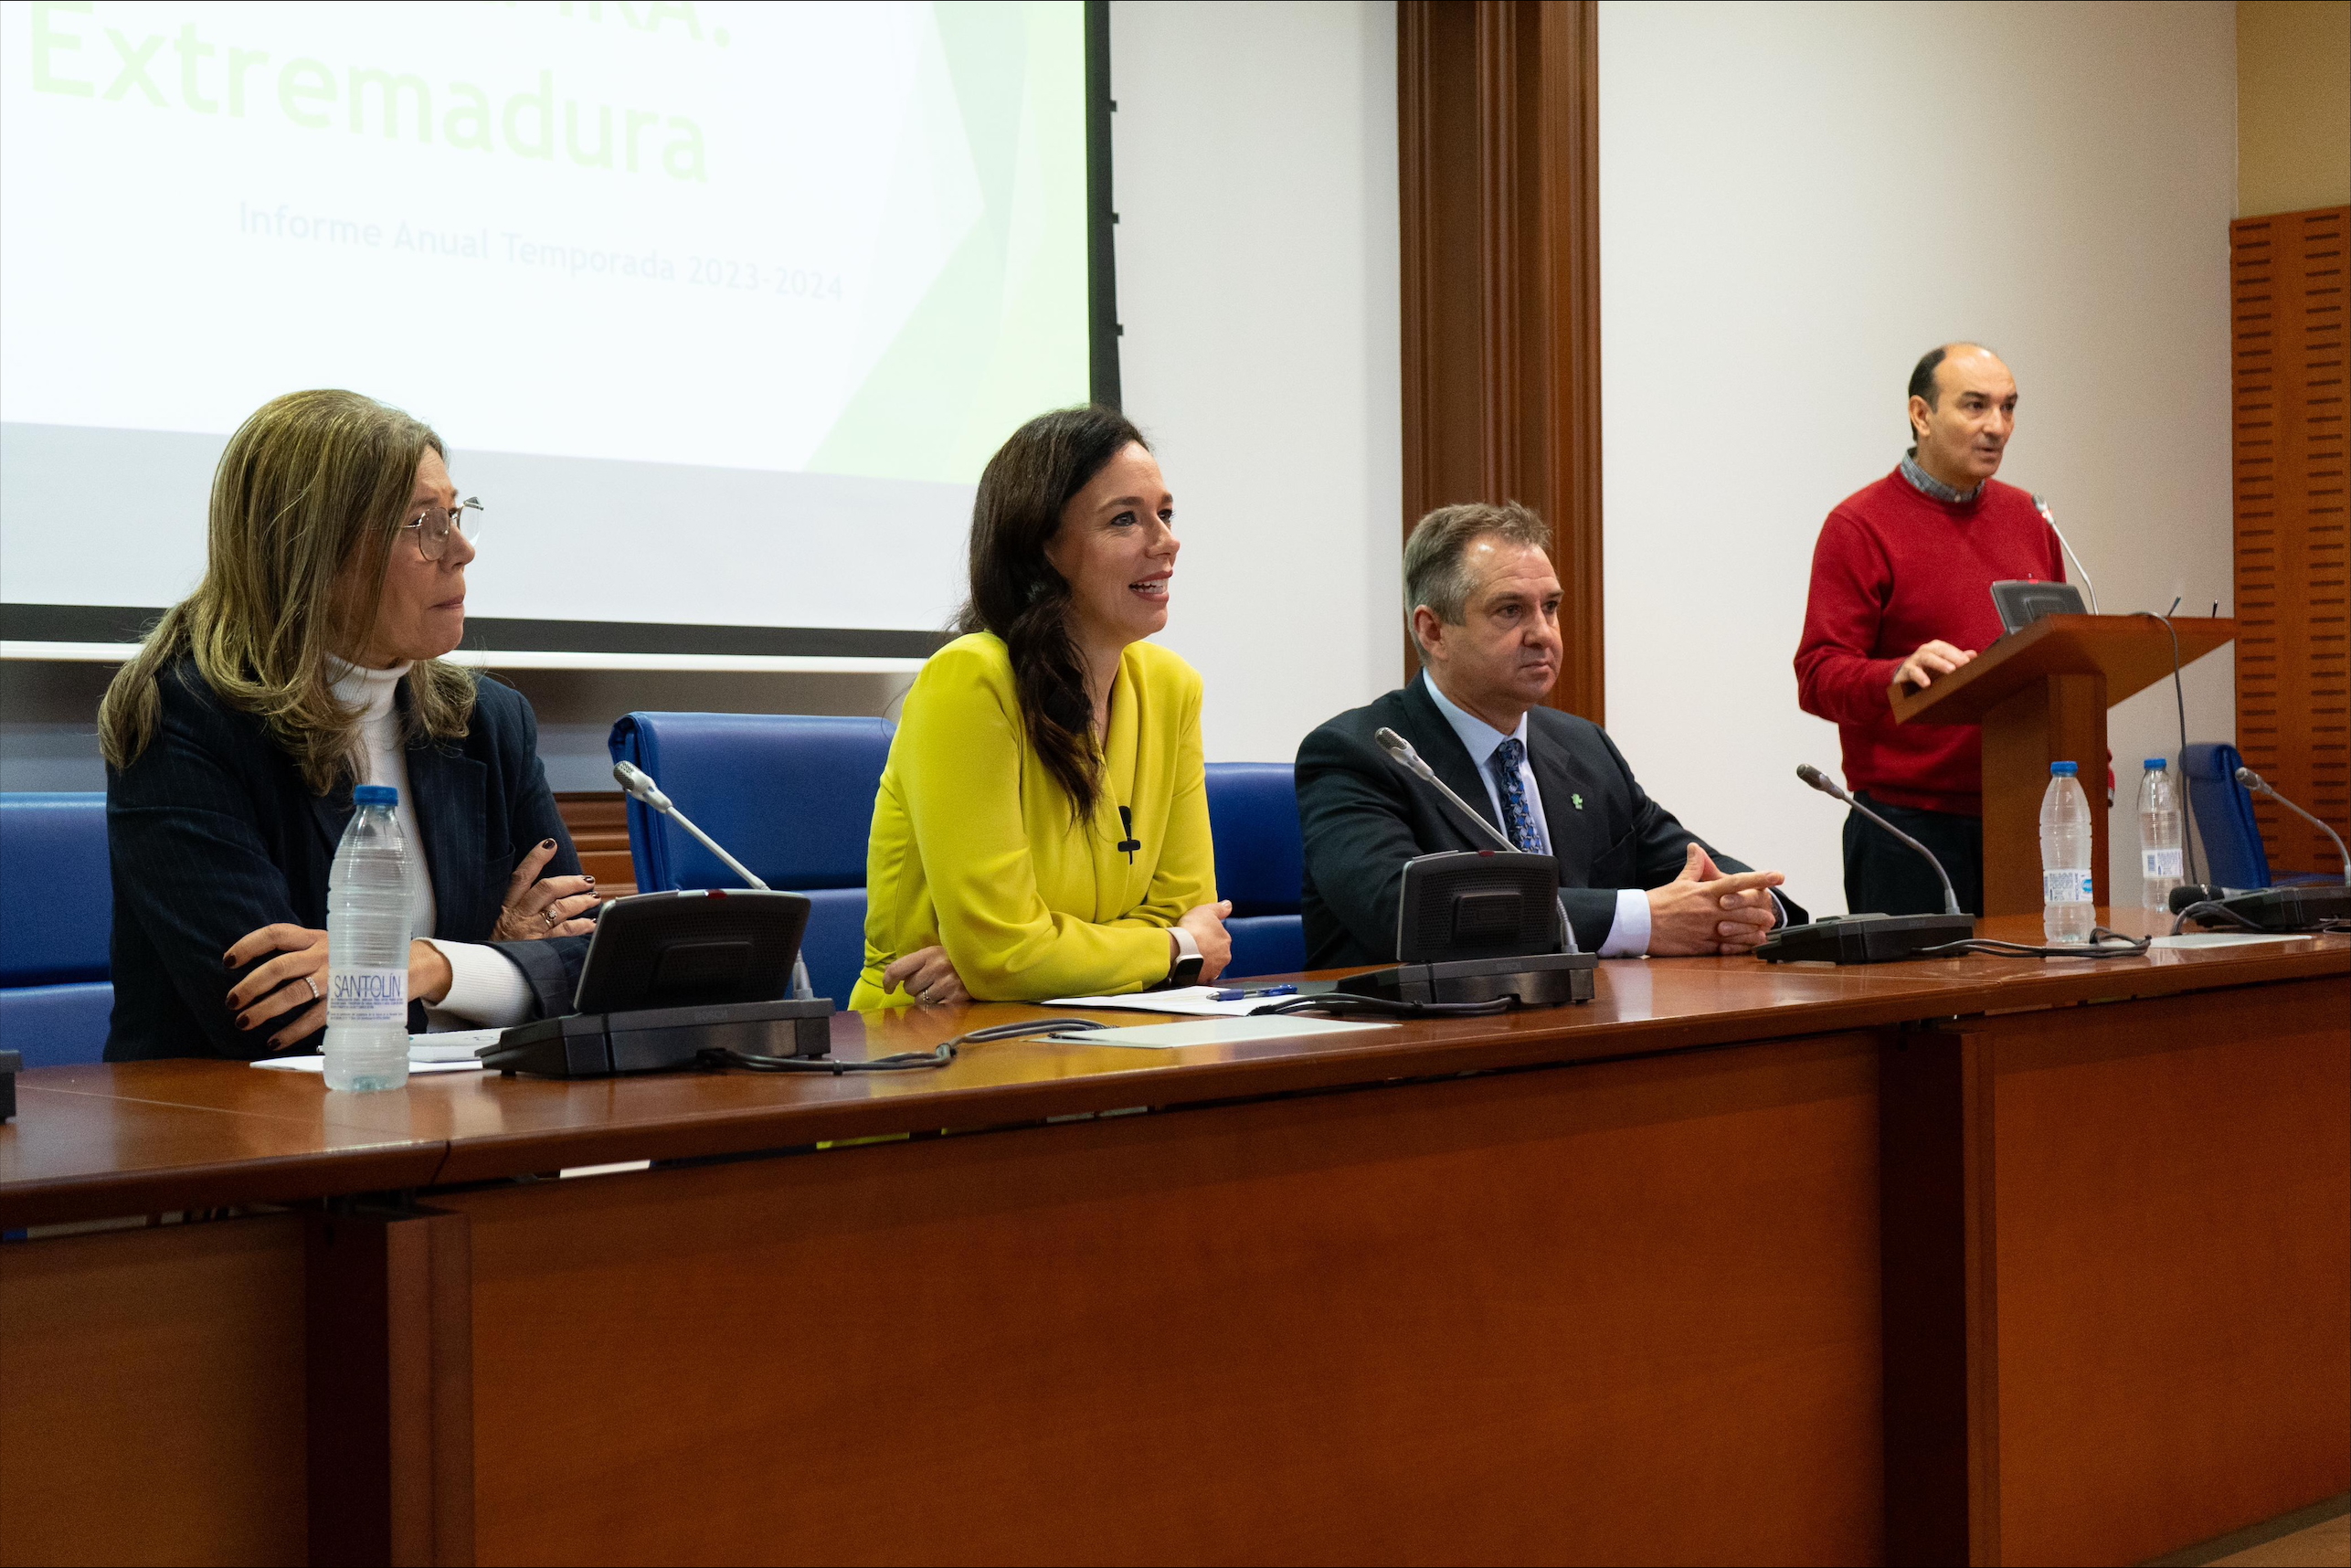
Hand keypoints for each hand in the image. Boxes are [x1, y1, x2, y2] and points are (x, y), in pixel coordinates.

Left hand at [223, 928, 452, 1049]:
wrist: (409, 967)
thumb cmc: (360, 958)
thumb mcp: (334, 944)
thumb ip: (304, 952)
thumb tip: (261, 972)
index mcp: (318, 937)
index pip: (277, 934)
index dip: (249, 945)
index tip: (227, 961)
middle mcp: (325, 954)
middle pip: (279, 967)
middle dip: (250, 985)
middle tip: (231, 1001)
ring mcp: (337, 978)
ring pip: (293, 993)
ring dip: (264, 1009)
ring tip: (243, 1023)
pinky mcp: (347, 1001)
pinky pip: (314, 1018)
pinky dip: (291, 1032)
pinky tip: (274, 1040)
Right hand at [492, 839, 596, 940]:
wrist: (486, 976)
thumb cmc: (494, 947)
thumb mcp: (497, 923)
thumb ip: (516, 906)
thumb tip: (541, 891)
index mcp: (506, 907)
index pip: (521, 876)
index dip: (536, 858)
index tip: (550, 844)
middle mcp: (519, 916)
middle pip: (548, 889)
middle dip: (570, 882)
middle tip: (587, 880)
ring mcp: (531, 932)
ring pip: (561, 909)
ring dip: (581, 902)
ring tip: (595, 897)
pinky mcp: (540, 947)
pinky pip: (566, 933)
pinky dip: (582, 928)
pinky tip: (592, 924)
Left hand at [883, 946, 969, 1006]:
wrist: (986, 963)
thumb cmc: (955, 959)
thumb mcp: (935, 953)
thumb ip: (915, 963)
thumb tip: (890, 977)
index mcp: (929, 953)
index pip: (897, 969)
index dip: (888, 981)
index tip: (889, 988)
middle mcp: (937, 967)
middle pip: (909, 988)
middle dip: (916, 988)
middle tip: (930, 981)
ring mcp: (948, 984)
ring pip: (920, 1001)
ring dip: (927, 998)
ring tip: (940, 989)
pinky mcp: (957, 999)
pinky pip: (934, 1010)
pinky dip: (938, 1006)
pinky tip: (947, 997)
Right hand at [1175, 900, 1233, 982]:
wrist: (1181, 949)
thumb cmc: (1193, 929)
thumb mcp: (1206, 911)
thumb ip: (1219, 909)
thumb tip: (1228, 905)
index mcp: (1226, 940)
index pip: (1221, 937)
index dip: (1210, 934)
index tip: (1200, 933)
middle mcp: (1224, 956)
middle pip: (1217, 952)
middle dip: (1208, 949)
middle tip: (1194, 944)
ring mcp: (1214, 969)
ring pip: (1210, 964)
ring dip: (1203, 961)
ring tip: (1189, 955)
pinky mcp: (1203, 979)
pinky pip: (1201, 974)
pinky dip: (1196, 970)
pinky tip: (1187, 965)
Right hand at [1646, 844, 1783, 955]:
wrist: (1641, 923)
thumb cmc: (1659, 902)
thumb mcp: (1679, 882)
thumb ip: (1694, 867)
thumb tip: (1695, 849)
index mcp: (1705, 891)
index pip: (1738, 882)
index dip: (1760, 878)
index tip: (1778, 876)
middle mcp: (1710, 909)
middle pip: (1745, 909)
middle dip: (1762, 911)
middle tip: (1771, 913)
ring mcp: (1707, 928)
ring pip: (1740, 929)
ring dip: (1756, 930)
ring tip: (1765, 931)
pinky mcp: (1702, 945)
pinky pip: (1728, 947)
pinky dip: (1742, 946)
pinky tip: (1750, 946)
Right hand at [1895, 639, 1976, 691]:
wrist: (1905, 676)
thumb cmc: (1929, 670)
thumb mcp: (1944, 665)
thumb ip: (1958, 660)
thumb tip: (1974, 654)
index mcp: (1936, 648)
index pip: (1950, 649)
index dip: (1960, 655)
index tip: (1970, 663)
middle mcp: (1926, 650)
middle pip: (1940, 651)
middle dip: (1953, 657)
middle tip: (1965, 664)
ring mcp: (1915, 659)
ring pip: (1927, 658)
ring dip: (1939, 663)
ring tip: (1951, 670)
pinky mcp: (1906, 670)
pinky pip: (1914, 672)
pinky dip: (1920, 677)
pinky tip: (1927, 684)